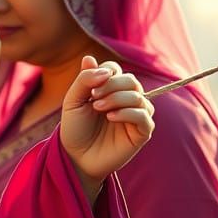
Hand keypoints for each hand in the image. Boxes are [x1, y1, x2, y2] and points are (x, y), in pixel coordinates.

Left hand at [60, 56, 153, 196]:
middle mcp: (126, 100)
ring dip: (118, 98)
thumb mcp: (72, 102)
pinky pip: (144, 115)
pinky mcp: (142, 132)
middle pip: (130, 80)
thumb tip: (91, 58)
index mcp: (110, 90)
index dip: (106, 73)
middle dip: (112, 85)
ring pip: (138, 96)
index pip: (115, 70)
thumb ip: (82, 80)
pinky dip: (128, 112)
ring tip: (98, 108)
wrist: (76, 158)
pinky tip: (111, 117)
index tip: (90, 87)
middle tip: (93, 98)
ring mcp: (136, 116)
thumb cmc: (75, 130)